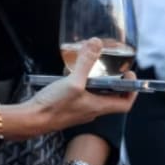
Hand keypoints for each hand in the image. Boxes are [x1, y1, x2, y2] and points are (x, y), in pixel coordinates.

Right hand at [12, 38, 137, 137]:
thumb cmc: (54, 106)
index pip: (125, 103)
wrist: (32, 120)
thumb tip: (96, 43)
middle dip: (113, 83)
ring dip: (96, 83)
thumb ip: (85, 63)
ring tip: (91, 69)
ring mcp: (79, 111)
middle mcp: (91, 111)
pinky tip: (71, 77)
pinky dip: (82, 86)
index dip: (131, 90)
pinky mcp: (68, 109)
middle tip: (111, 68)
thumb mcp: (73, 82)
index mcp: (99, 106)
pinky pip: (81, 97)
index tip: (129, 75)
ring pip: (95, 96)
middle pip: (110, 98)